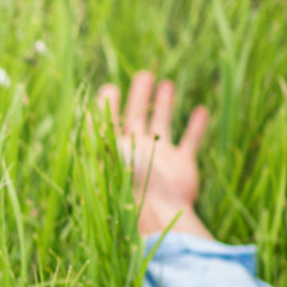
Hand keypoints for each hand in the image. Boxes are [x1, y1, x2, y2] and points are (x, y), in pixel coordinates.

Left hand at [96, 71, 213, 239]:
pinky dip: (196, 126)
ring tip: (166, 83)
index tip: (109, 87)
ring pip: (162, 124)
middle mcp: (135, 151)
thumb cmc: (129, 182)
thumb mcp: (109, 152)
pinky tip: (201, 110)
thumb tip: (85, 111)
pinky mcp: (182, 166)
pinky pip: (190, 141)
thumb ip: (100, 131)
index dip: (107, 105)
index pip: (107, 122)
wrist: (159, 211)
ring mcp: (159, 158)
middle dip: (138, 97)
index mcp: (113, 150)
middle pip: (136, 118)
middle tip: (143, 75)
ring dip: (164, 104)